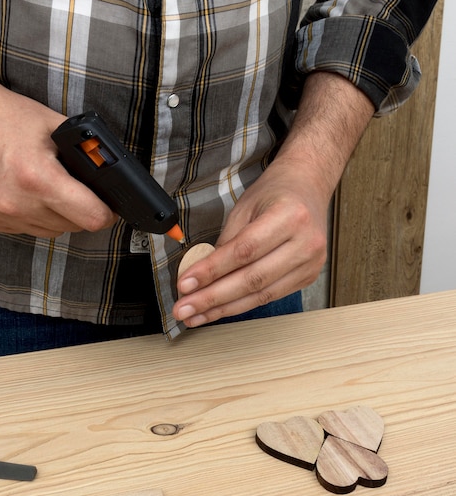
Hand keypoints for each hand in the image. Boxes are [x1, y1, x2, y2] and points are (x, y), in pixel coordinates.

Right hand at [0, 85, 116, 237]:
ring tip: (45, 185)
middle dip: (81, 210)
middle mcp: (17, 203)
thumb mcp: (56, 127)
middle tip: (76, 188)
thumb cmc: (5, 116)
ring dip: (56, 216)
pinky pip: (25, 228)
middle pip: (73, 226)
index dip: (106, 213)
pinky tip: (23, 191)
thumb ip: (86, 154)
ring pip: (50, 231)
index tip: (108, 206)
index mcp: (38, 178)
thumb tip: (111, 174)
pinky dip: (32, 215)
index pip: (91, 218)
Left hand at [172, 71, 373, 327]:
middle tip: (183, 311)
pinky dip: (243, 304)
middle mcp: (304, 239)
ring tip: (195, 317)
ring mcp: (311, 258)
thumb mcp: (244, 204)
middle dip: (212, 298)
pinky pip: (272, 295)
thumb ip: (225, 238)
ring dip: (223, 307)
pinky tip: (220, 310)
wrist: (312, 179)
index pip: (241, 252)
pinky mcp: (310, 271)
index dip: (209, 272)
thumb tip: (198, 270)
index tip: (182, 285)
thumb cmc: (275, 187)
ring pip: (261, 292)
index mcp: (287, 216)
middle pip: (251, 279)